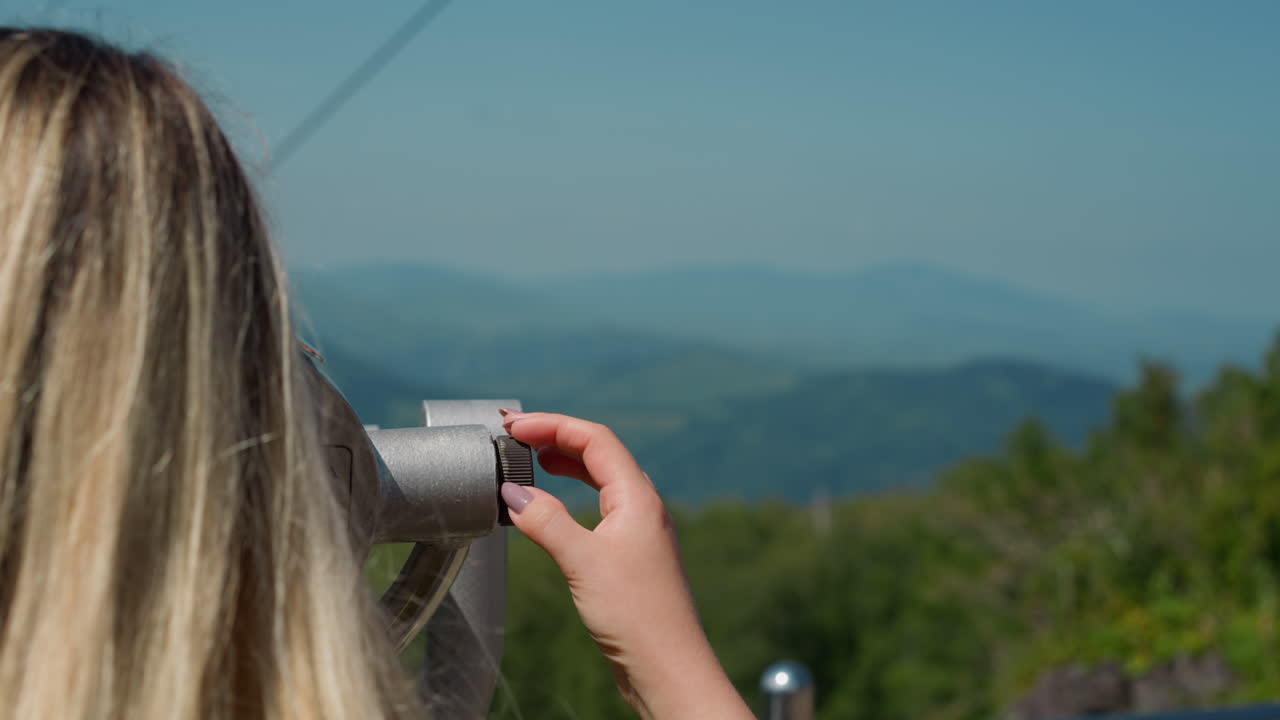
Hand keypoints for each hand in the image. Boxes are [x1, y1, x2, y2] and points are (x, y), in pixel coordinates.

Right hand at [499, 411, 752, 719]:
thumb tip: (513, 493)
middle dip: (557, 439)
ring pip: (602, 480)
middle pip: (599, 453)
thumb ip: (546, 522)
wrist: (668, 667)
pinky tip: (554, 508)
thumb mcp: (582, 562)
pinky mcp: (632, 556)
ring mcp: (639, 531)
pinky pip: (601, 508)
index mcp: (638, 497)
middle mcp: (643, 507)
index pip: (595, 439)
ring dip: (567, 465)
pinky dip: (574, 496)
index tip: (514, 427)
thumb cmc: (636, 614)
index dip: (553, 426)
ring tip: (532, 460)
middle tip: (516, 438)